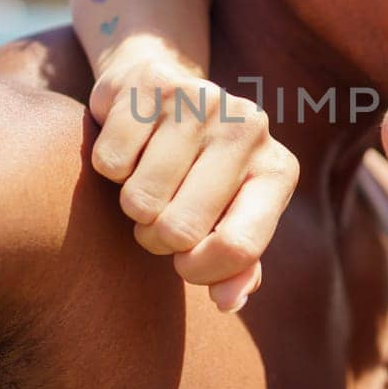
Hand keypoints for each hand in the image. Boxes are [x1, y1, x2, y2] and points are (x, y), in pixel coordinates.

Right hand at [88, 47, 298, 312]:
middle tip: (159, 218)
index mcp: (277, 171)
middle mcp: (248, 129)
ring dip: (131, 205)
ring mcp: (200, 103)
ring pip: (139, 200)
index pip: (238, 248)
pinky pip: (110, 164)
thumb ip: (237, 264)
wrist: (164, 87)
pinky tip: (132, 148)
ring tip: (147, 181)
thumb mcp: (231, 215)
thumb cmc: (201, 171)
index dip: (199, 271)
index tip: (185, 264)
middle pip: (180, 230)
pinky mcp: (150, 86)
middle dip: (157, 239)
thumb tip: (227, 301)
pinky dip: (111, 170)